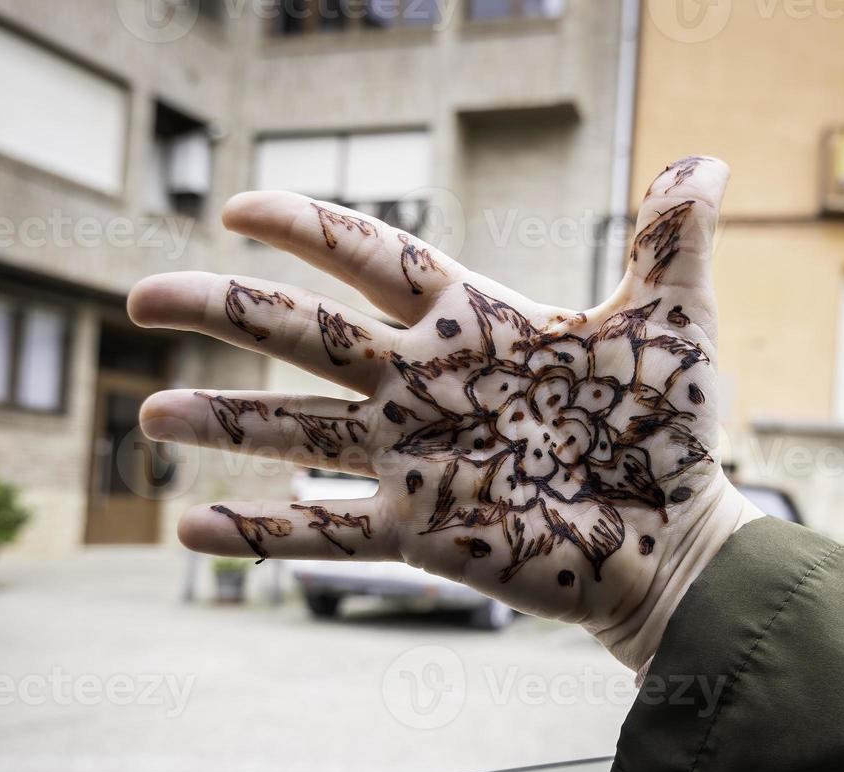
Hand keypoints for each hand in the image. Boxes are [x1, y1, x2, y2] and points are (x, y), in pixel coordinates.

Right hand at [127, 156, 763, 668]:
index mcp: (470, 323)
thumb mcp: (673, 325)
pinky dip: (259, 535)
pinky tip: (188, 533)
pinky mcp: (419, 532)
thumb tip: (702, 160)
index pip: (369, 259)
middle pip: (304, 335)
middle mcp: (423, 386)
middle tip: (141, 297)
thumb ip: (671, 241)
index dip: (305, 230)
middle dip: (224, 312)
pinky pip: (324, 532)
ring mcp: (413, 461)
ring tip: (147, 418)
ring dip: (222, 426)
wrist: (674, 539)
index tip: (236, 206)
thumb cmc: (669, 431)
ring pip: (296, 432)